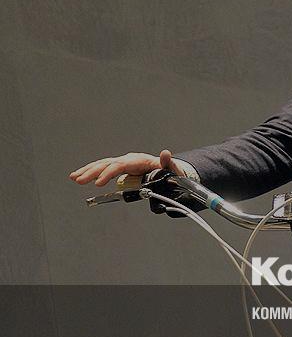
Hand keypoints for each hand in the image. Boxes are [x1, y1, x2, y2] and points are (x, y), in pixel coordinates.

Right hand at [69, 149, 185, 186]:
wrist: (167, 168)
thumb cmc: (169, 170)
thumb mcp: (171, 168)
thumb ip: (168, 163)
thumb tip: (166, 153)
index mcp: (137, 160)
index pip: (119, 166)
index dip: (108, 173)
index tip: (98, 183)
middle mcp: (128, 159)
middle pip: (107, 164)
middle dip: (92, 172)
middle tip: (79, 181)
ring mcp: (123, 162)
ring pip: (102, 164)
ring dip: (87, 171)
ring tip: (74, 177)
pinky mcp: (120, 168)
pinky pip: (103, 168)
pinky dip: (91, 171)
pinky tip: (78, 176)